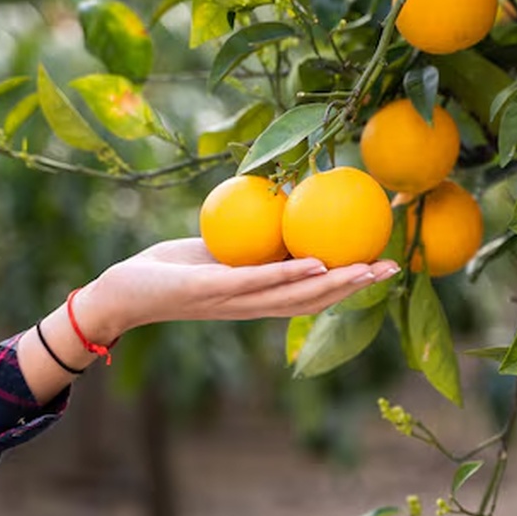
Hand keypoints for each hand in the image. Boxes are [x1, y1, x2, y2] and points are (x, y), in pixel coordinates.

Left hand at [78, 238, 400, 338]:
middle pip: (317, 300)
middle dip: (357, 286)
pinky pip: (259, 281)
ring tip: (368, 269)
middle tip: (393, 268)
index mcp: (258, 297)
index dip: (351, 282)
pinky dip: (290, 274)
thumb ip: (250, 242)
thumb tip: (279, 209)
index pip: (314, 293)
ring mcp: (235, 302)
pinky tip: (317, 263)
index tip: (382, 264)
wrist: (123, 291)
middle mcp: (253, 306)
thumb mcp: (219, 252)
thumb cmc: (171, 269)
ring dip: (337, 284)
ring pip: (296, 296)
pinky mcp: (213, 291)